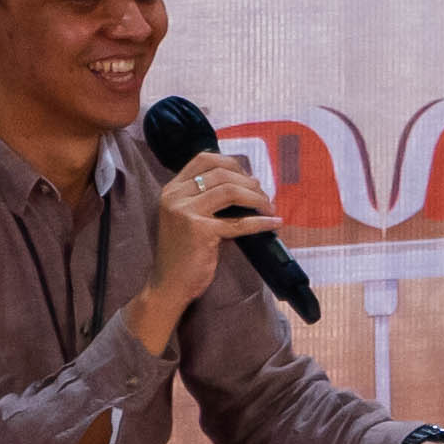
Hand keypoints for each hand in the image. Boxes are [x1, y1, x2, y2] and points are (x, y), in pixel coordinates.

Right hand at [125, 142, 273, 344]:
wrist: (168, 284)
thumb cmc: (183, 252)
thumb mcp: (188, 217)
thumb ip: (207, 198)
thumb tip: (248, 182)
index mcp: (172, 189)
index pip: (204, 159)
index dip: (232, 163)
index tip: (249, 177)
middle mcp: (175, 196)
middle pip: (221, 173)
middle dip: (249, 182)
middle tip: (264, 195)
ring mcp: (185, 212)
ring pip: (230, 191)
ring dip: (256, 197)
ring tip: (269, 207)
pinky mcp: (200, 231)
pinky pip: (239, 222)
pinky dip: (260, 222)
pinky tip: (274, 223)